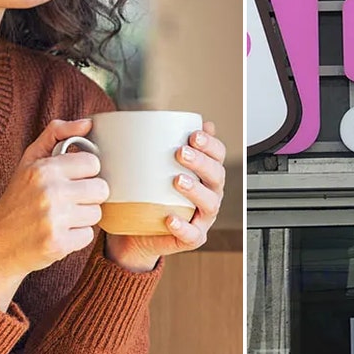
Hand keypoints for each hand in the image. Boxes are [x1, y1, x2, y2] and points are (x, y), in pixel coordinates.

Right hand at [0, 119, 108, 309]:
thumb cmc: (17, 200)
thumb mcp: (29, 161)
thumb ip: (56, 134)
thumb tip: (88, 123)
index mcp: (44, 169)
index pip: (93, 163)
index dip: (85, 173)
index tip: (71, 180)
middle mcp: (50, 192)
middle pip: (101, 189)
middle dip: (88, 196)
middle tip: (68, 201)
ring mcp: (54, 219)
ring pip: (97, 213)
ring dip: (82, 218)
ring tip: (61, 218)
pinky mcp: (58, 244)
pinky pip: (88, 236)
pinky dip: (76, 237)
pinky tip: (58, 234)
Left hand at [105, 121, 226, 271]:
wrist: (136, 232)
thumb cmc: (147, 194)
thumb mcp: (151, 166)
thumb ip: (158, 143)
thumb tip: (156, 115)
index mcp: (204, 173)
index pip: (217, 154)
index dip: (210, 144)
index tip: (193, 134)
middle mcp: (209, 193)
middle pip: (217, 176)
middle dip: (202, 162)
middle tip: (180, 152)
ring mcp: (202, 217)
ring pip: (210, 203)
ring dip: (196, 190)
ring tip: (177, 180)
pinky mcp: (192, 238)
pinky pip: (193, 235)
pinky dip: (183, 227)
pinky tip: (170, 218)